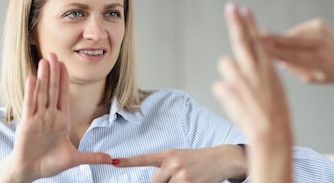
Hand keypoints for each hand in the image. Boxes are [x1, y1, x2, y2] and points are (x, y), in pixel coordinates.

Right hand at [0, 53, 111, 182]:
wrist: (31, 171)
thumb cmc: (49, 163)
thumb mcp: (75, 159)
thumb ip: (93, 157)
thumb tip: (111, 160)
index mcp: (61, 121)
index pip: (63, 95)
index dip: (63, 79)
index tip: (64, 64)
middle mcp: (49, 116)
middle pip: (52, 89)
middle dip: (53, 72)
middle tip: (53, 54)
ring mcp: (38, 119)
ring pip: (42, 93)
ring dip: (43, 76)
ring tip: (44, 60)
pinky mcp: (27, 124)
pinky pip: (30, 104)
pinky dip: (31, 91)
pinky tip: (32, 77)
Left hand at [112, 145, 246, 182]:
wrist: (221, 159)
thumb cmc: (198, 160)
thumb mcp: (180, 157)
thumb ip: (165, 168)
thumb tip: (155, 181)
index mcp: (168, 154)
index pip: (144, 158)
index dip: (128, 161)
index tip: (113, 161)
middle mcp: (173, 163)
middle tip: (177, 178)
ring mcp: (182, 175)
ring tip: (184, 179)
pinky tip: (190, 181)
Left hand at [212, 3, 291, 182]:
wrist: (271, 134)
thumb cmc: (275, 115)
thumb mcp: (273, 90)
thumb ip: (258, 75)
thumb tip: (245, 68)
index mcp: (267, 69)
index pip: (257, 40)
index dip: (250, 24)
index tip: (244, 10)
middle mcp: (255, 69)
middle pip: (242, 40)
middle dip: (236, 22)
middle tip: (231, 7)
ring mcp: (241, 78)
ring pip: (225, 63)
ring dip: (228, 74)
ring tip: (239, 91)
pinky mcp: (229, 89)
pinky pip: (220, 85)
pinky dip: (225, 93)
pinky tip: (236, 103)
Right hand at [261, 18, 333, 94]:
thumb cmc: (333, 75)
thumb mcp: (312, 79)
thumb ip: (293, 69)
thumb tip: (275, 58)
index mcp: (320, 61)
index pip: (291, 55)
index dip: (274, 52)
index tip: (260, 50)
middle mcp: (321, 43)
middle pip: (289, 40)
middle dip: (271, 38)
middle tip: (255, 36)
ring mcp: (321, 30)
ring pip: (291, 34)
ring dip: (280, 39)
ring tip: (267, 43)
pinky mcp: (319, 23)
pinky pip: (298, 30)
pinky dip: (291, 36)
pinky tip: (289, 43)